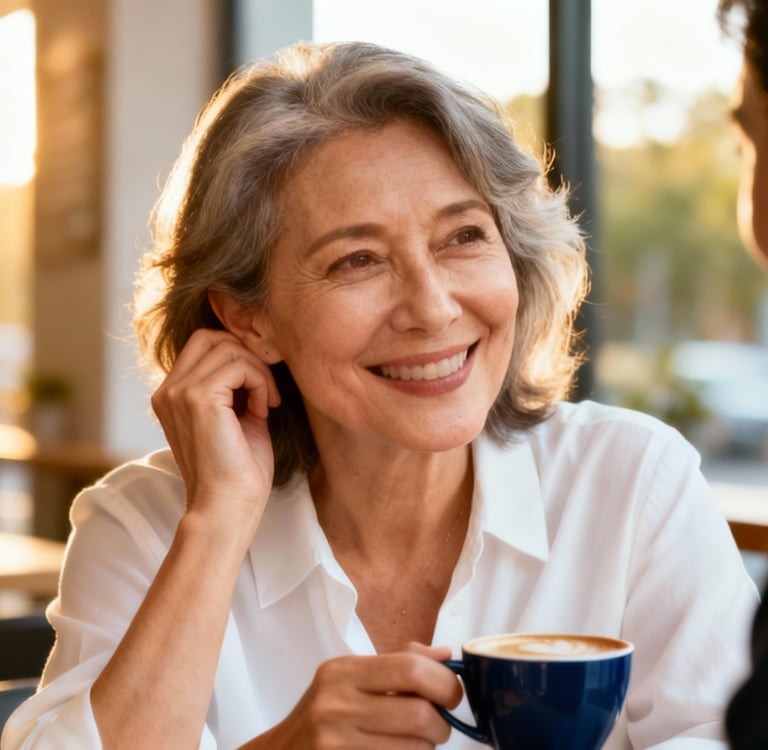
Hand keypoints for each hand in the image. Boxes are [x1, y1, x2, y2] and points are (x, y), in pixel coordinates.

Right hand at [151, 328, 280, 534]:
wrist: (228, 508)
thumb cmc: (237, 470)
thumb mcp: (235, 417)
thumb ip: (235, 385)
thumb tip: (255, 354)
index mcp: (171, 395)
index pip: (203, 344)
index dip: (238, 356)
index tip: (259, 389)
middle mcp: (168, 390)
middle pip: (212, 336)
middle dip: (247, 356)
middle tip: (266, 391)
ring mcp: (179, 392)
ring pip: (228, 347)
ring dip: (258, 372)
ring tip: (266, 404)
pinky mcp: (198, 398)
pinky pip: (239, 365)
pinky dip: (260, 382)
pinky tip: (264, 410)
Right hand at [250, 644, 461, 748]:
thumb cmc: (322, 713)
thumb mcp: (349, 678)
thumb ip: (397, 663)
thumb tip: (444, 656)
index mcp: (343, 671)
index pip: (410, 668)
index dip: (444, 683)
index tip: (451, 694)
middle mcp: (336, 705)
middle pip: (419, 714)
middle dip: (442, 724)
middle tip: (439, 726)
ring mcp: (336, 743)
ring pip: (414, 748)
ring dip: (427, 748)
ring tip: (416, 742)